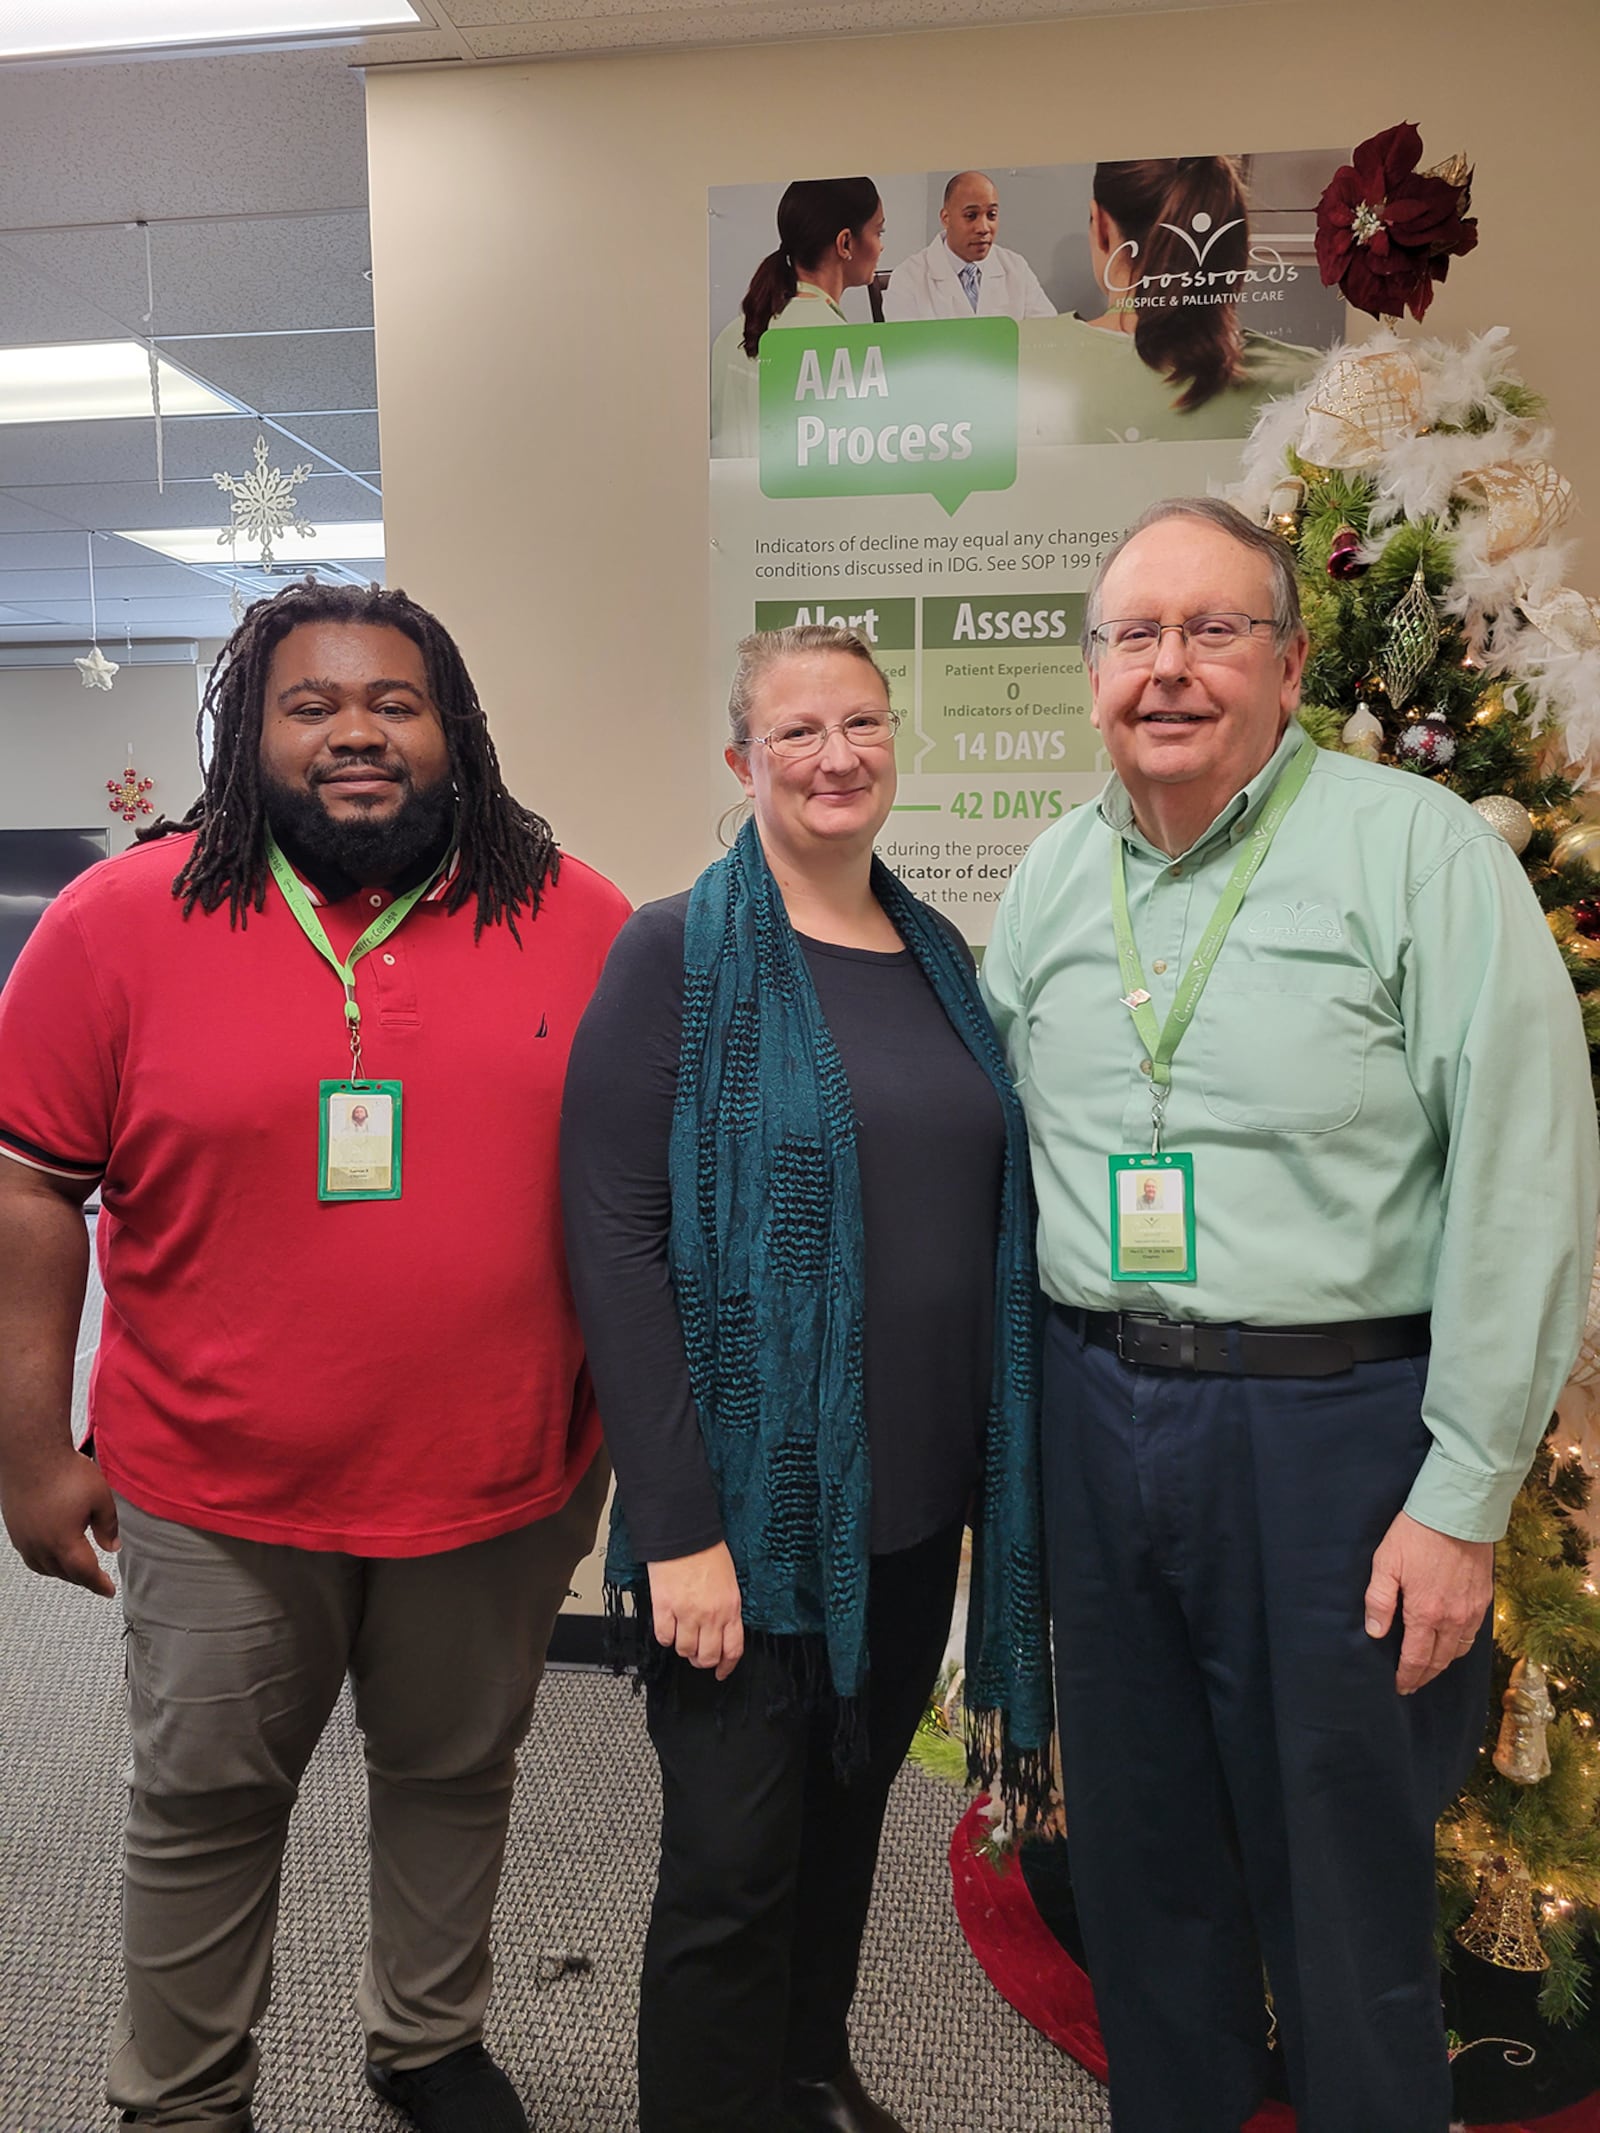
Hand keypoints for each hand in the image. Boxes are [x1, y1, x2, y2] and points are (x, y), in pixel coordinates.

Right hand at [1, 1450, 118, 1596]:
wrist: (30, 1452)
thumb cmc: (64, 1471)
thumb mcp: (100, 1498)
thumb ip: (108, 1526)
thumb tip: (112, 1547)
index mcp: (64, 1543)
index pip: (85, 1573)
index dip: (99, 1584)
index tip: (109, 1591)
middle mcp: (40, 1546)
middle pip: (64, 1574)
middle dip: (83, 1579)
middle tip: (97, 1580)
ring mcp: (23, 1539)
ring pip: (45, 1568)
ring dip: (63, 1573)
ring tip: (78, 1569)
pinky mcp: (14, 1529)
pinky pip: (31, 1556)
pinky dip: (45, 1562)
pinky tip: (53, 1553)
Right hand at [647, 1542, 743, 1679]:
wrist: (684, 1532)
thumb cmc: (707, 1551)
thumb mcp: (729, 1582)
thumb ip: (726, 1609)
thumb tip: (721, 1630)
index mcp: (731, 1607)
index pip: (733, 1649)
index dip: (726, 1666)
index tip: (720, 1671)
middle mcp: (711, 1615)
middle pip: (707, 1656)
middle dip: (702, 1659)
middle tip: (697, 1654)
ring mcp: (687, 1613)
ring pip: (684, 1650)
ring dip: (683, 1647)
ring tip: (682, 1634)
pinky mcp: (664, 1608)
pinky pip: (664, 1637)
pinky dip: (665, 1636)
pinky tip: (668, 1626)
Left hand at [1364, 1509, 1492, 1694]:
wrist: (1458, 1512)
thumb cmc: (1416, 1535)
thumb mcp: (1386, 1563)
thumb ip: (1379, 1601)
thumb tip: (1375, 1633)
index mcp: (1426, 1614)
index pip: (1416, 1659)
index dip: (1407, 1676)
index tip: (1400, 1686)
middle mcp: (1452, 1619)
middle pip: (1439, 1660)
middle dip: (1424, 1675)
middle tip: (1412, 1683)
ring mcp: (1471, 1610)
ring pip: (1459, 1650)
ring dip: (1443, 1663)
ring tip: (1429, 1666)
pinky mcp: (1484, 1598)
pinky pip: (1473, 1633)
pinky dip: (1460, 1645)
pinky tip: (1451, 1641)